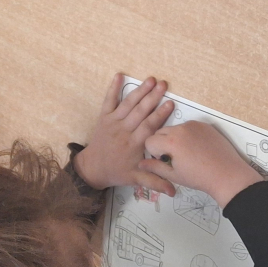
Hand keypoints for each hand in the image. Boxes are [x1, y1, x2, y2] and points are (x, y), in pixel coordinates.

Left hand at [73, 74, 176, 194]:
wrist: (93, 168)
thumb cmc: (117, 172)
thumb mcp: (136, 180)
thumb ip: (155, 182)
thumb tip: (174, 191)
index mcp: (133, 144)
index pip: (148, 127)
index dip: (159, 115)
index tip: (170, 103)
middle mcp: (123, 131)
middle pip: (139, 112)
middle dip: (152, 97)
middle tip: (163, 85)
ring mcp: (112, 122)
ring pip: (128, 104)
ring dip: (139, 91)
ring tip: (150, 79)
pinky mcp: (104, 117)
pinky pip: (108, 101)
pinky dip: (112, 88)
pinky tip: (119, 75)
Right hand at [138, 121, 262, 208]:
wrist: (228, 175)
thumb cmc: (199, 178)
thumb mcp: (174, 175)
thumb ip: (155, 167)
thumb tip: (140, 163)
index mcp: (170, 141)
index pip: (149, 141)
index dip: (154, 153)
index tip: (165, 161)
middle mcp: (180, 128)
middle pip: (160, 132)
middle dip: (163, 144)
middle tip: (176, 158)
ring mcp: (194, 125)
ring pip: (175, 129)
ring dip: (175, 138)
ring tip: (188, 154)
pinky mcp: (205, 125)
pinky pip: (189, 127)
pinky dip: (188, 135)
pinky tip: (198, 148)